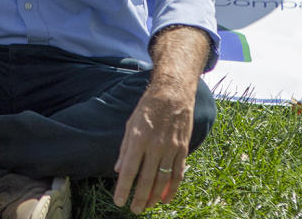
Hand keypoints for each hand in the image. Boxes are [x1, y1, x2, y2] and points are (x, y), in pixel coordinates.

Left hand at [112, 83, 193, 213]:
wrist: (173, 93)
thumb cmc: (147, 108)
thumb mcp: (130, 124)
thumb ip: (125, 148)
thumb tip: (119, 170)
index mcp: (138, 139)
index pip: (129, 170)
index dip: (123, 188)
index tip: (118, 201)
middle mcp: (155, 146)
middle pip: (147, 179)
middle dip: (140, 198)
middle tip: (134, 210)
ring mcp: (171, 148)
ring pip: (163, 180)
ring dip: (155, 196)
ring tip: (148, 206)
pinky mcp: (183, 149)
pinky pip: (178, 173)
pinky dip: (173, 188)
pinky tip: (166, 198)